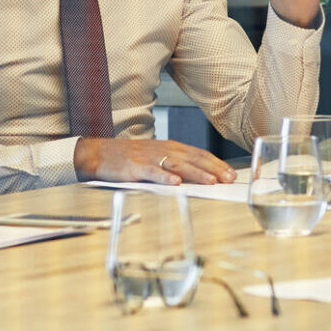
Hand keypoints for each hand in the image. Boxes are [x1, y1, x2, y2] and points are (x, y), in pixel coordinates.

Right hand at [73, 137, 233, 185]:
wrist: (99, 154)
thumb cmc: (130, 159)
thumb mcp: (156, 159)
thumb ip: (176, 167)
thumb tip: (199, 180)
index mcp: (171, 147)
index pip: (199, 154)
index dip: (216, 164)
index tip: (231, 174)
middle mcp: (164, 150)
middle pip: (193, 159)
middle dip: (213, 169)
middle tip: (229, 179)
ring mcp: (150, 158)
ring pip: (177, 165)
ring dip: (196, 173)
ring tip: (211, 181)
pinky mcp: (135, 167)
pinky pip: (153, 173)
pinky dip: (165, 177)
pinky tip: (176, 183)